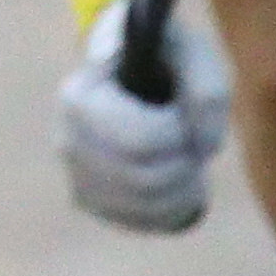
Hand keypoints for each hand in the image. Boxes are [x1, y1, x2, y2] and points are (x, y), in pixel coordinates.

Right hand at [58, 0, 232, 232]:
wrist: (136, 71)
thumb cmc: (167, 58)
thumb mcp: (195, 54)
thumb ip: (207, 92)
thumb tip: (201, 143)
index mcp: (80, 95)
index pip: (138, 142)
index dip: (179, 136)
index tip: (186, 116)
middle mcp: (69, 140)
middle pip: (144, 179)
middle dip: (184, 163)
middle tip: (194, 139)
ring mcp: (76, 174)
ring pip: (147, 205)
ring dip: (186, 186)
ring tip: (193, 158)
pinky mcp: (91, 201)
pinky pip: (144, 222)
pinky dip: (176, 206)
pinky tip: (182, 181)